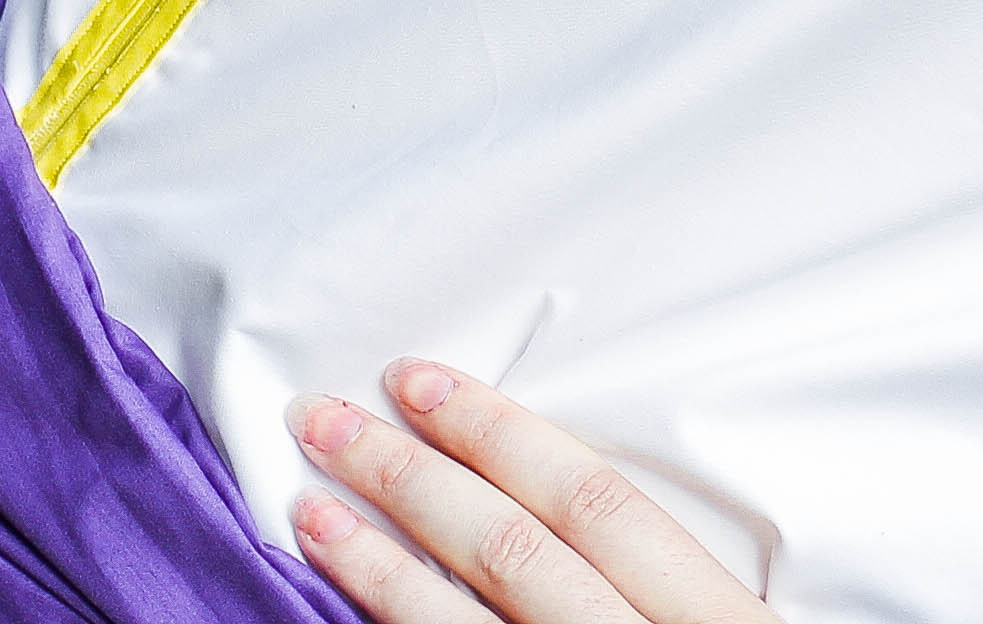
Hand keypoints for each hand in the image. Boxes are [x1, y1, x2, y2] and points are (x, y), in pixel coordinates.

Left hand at [290, 360, 774, 623]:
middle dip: (409, 481)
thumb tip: (547, 506)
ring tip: (311, 513)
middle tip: (325, 422)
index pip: (592, 505)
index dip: (499, 434)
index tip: (418, 382)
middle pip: (511, 553)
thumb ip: (670, 589)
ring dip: (377, 569)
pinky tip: (342, 620)